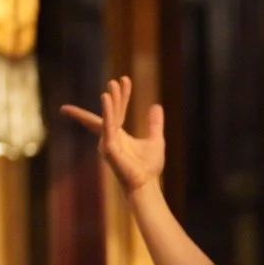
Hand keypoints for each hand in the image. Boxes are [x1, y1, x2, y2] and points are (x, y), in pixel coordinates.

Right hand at [59, 76, 164, 194]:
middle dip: (113, 96)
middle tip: (115, 80)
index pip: (117, 111)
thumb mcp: (156, 139)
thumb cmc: (148, 167)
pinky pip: (107, 126)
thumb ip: (154, 123)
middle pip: (110, 111)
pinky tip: (107, 99)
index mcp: (119, 135)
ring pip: (108, 116)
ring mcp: (107, 142)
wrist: (147, 184)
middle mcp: (110, 137)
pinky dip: (107, 112)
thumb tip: (156, 106)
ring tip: (112, 86)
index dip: (121, 96)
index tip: (124, 79)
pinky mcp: (107, 147)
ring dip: (111, 101)